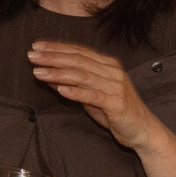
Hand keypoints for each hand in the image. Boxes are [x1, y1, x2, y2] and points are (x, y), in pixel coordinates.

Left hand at [27, 42, 159, 150]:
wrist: (143, 130)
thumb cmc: (116, 111)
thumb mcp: (90, 96)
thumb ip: (73, 84)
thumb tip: (48, 76)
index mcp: (107, 64)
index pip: (78, 51)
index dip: (57, 47)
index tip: (37, 46)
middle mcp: (112, 71)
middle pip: (78, 60)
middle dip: (53, 57)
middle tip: (32, 55)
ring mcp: (115, 86)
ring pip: (82, 75)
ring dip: (58, 73)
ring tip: (39, 72)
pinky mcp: (116, 103)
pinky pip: (93, 95)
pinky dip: (75, 92)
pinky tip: (60, 89)